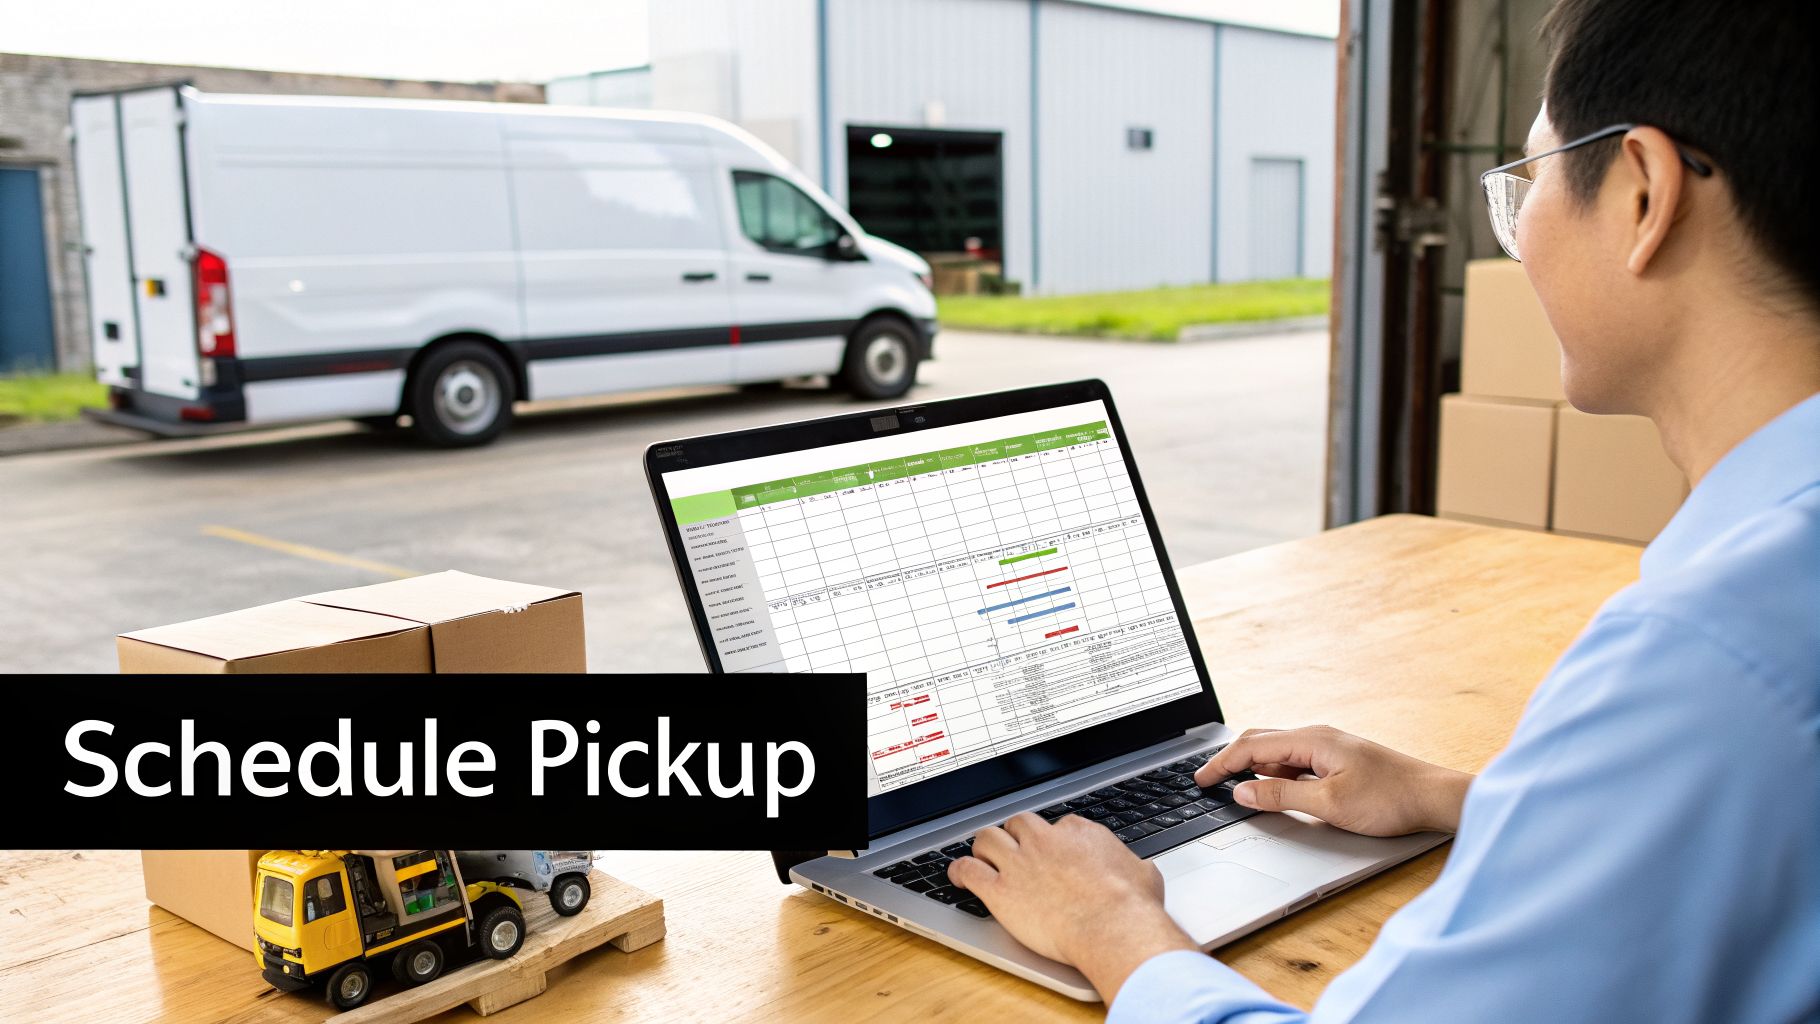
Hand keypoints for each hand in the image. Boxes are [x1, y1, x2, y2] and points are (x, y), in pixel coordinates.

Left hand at [947, 812, 1197, 1000]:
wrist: (1113, 927)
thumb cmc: (1131, 906)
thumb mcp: (1143, 873)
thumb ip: (1133, 866)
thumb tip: (1140, 870)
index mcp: (1078, 833)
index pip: (1056, 826)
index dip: (1051, 840)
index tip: (1051, 852)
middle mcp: (1044, 841)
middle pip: (1018, 824)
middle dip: (1014, 835)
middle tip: (1012, 849)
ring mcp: (1019, 863)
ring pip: (988, 838)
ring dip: (983, 846)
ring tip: (981, 855)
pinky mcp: (1000, 891)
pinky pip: (969, 870)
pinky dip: (959, 870)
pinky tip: (956, 875)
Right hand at [1196, 725, 1472, 835]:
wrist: (1434, 798)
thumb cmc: (1390, 799)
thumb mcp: (1328, 804)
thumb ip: (1281, 796)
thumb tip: (1244, 791)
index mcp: (1312, 740)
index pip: (1252, 746)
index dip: (1221, 763)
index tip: (1200, 779)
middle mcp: (1318, 736)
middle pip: (1261, 741)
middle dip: (1231, 760)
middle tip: (1208, 780)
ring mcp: (1329, 747)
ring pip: (1278, 751)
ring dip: (1253, 766)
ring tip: (1233, 786)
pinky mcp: (1338, 759)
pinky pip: (1295, 760)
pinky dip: (1274, 772)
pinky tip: (1273, 787)